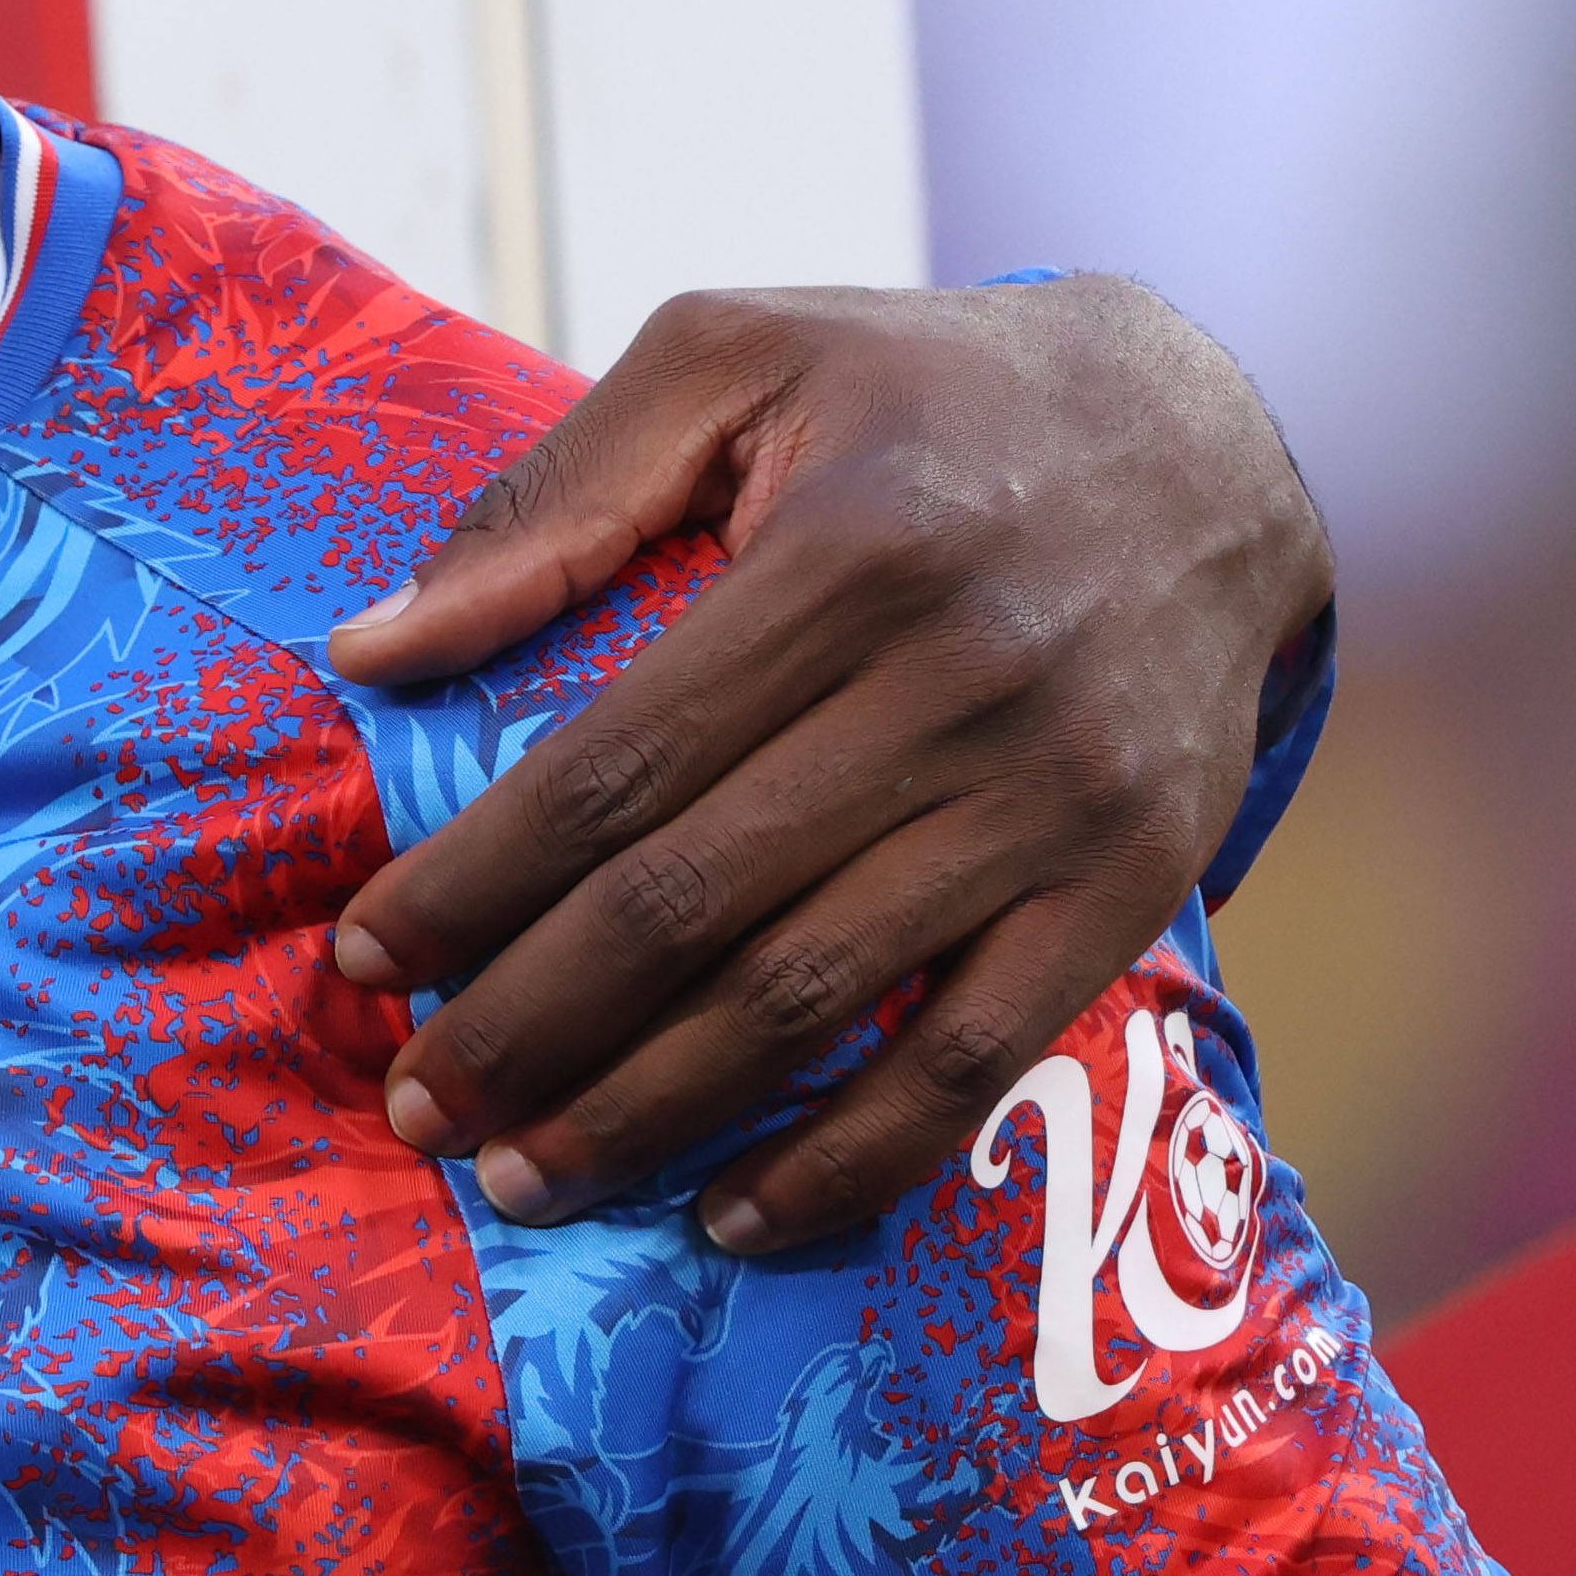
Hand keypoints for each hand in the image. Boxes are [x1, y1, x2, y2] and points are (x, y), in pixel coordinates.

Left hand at [324, 279, 1324, 1253]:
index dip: (475, 883)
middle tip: (416, 1106)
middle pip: (694, 905)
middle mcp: (959, 693)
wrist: (1211, 440)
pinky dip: (854, 1159)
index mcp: (844, 561)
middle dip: (532, 1027)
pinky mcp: (1132, 888)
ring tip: (523, 1181)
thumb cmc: (924, 392)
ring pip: (816, 1001)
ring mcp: (1057, 806)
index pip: (610, 770)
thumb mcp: (731, 356)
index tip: (365, 961)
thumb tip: (371, 651)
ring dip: (653, 1113)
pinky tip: (734, 1219)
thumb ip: (548, 501)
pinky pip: (976, 1062)